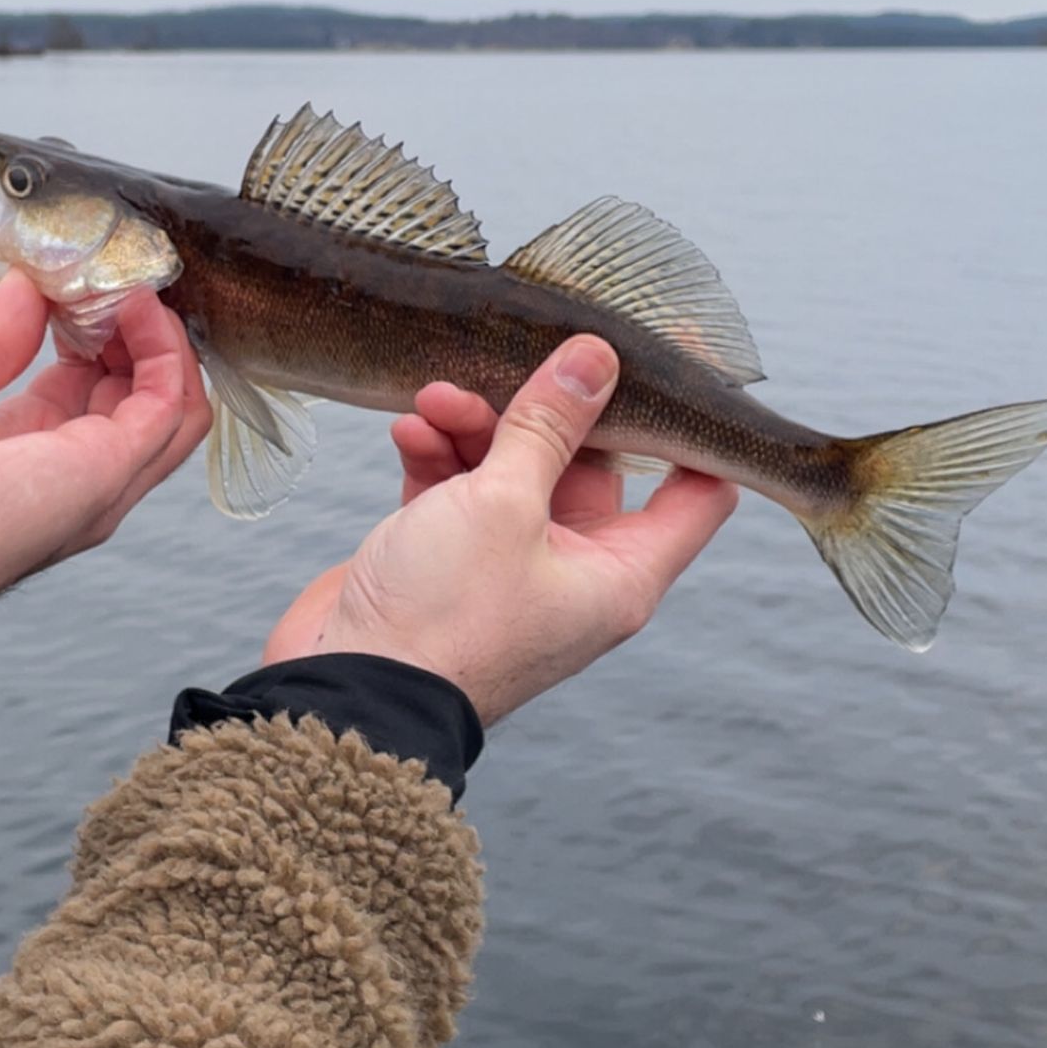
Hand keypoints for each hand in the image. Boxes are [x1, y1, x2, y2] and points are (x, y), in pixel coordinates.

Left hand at [0, 271, 212, 606]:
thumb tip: (28, 289)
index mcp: (10, 448)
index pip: (84, 382)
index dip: (91, 323)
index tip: (79, 273)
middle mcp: (60, 472)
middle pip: (139, 393)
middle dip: (135, 323)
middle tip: (113, 268)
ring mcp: (90, 479)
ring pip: (175, 405)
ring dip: (160, 334)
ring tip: (128, 282)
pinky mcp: (103, 473)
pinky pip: (170, 408)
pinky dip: (165, 349)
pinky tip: (134, 306)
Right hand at [263, 337, 736, 723]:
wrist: (346, 691)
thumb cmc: (442, 618)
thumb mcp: (503, 503)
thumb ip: (548, 424)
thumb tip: (595, 357)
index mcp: (620, 573)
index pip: (699, 495)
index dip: (694, 433)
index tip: (666, 369)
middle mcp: (576, 571)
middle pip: (590, 464)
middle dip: (542, 411)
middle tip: (508, 365)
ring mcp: (511, 565)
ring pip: (514, 469)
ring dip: (475, 428)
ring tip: (435, 400)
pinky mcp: (452, 558)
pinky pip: (459, 490)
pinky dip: (439, 457)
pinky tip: (410, 430)